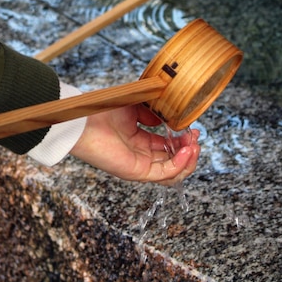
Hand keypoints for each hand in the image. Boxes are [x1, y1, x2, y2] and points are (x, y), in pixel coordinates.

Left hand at [70, 105, 199, 185]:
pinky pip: (165, 174)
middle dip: (189, 150)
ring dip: (188, 160)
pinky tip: (187, 151)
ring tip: (194, 146)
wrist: (85, 119)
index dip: (183, 140)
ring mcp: (139, 165)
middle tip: (196, 137)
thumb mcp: (136, 107)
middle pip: (173, 161)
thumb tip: (168, 119)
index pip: (167, 147)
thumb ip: (153, 113)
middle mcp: (140, 155)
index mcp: (138, 141)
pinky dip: (179, 164)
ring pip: (173, 172)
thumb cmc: (104, 111)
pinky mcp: (137, 172)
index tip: (193, 129)